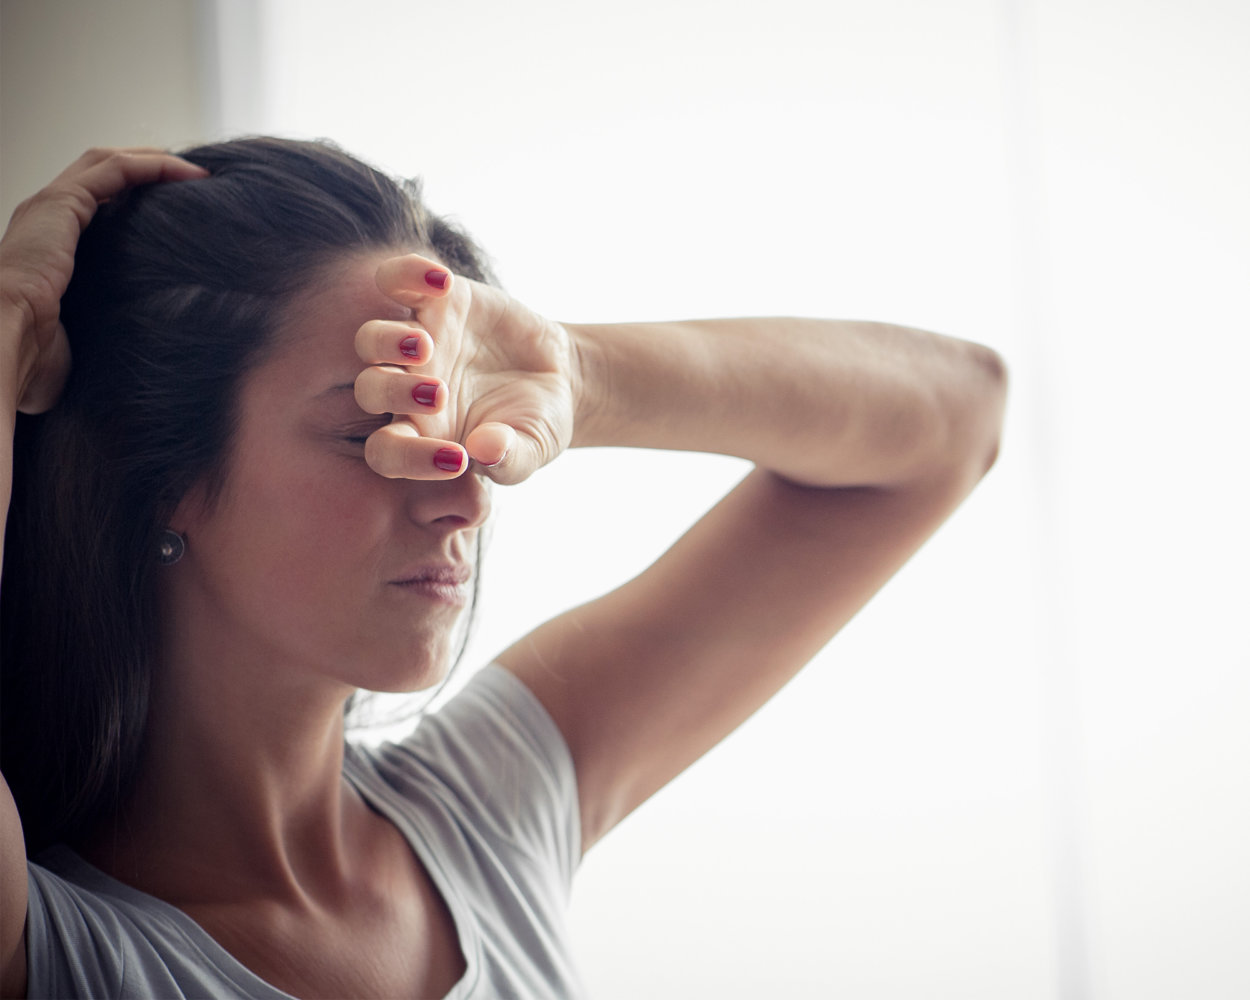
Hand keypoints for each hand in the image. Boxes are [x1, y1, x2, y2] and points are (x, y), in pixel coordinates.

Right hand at [0, 147, 206, 411]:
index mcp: (46, 250)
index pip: (92, 209)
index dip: (133, 202)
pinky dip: (154, 166)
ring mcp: (49, 207)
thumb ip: (100, 336)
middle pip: (100, 176)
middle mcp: (44, 221)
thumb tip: (139, 361)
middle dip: (148, 171)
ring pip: (107, 163)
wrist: (0, 345)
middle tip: (193, 182)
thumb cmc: (30, 359)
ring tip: (197, 173)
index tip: (177, 213)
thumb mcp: (75, 343)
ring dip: (155, 161)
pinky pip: (114, 170)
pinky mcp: (60, 203)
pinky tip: (189, 174)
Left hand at [353, 254, 577, 484]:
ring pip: (370, 339)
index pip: (387, 453)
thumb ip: (510, 460)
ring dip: (388, 341)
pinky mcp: (437, 300)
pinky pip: (396, 280)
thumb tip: (485, 450)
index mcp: (421, 436)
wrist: (556, 376)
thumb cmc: (535, 423)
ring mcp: (419, 342)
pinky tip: (441, 282)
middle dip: (394, 392)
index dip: (408, 459)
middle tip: (439, 395)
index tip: (456, 460)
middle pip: (370, 390)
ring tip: (426, 345)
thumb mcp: (533, 449)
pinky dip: (407, 274)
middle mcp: (408, 390)